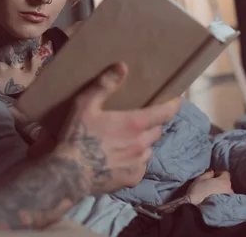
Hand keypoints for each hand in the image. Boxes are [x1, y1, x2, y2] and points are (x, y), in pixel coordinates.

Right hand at [55, 62, 180, 195]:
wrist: (69, 174)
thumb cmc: (77, 136)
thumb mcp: (86, 105)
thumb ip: (105, 85)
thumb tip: (122, 66)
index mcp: (134, 123)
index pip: (165, 113)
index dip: (173, 105)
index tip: (176, 101)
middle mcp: (142, 144)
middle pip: (156, 130)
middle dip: (152, 124)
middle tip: (140, 120)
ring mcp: (138, 163)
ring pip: (149, 149)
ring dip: (143, 143)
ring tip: (128, 141)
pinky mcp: (132, 179)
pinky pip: (140, 167)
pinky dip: (135, 161)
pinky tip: (121, 159)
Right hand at [187, 170, 233, 204]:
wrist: (198, 209)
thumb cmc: (198, 191)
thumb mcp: (200, 179)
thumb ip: (208, 174)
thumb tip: (213, 172)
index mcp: (224, 181)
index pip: (226, 173)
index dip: (219, 174)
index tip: (212, 177)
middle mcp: (230, 189)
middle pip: (226, 183)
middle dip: (220, 183)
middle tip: (212, 186)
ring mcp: (230, 199)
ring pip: (226, 192)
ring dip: (221, 192)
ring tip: (213, 195)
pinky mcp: (228, 206)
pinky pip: (226, 199)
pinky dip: (221, 199)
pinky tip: (214, 200)